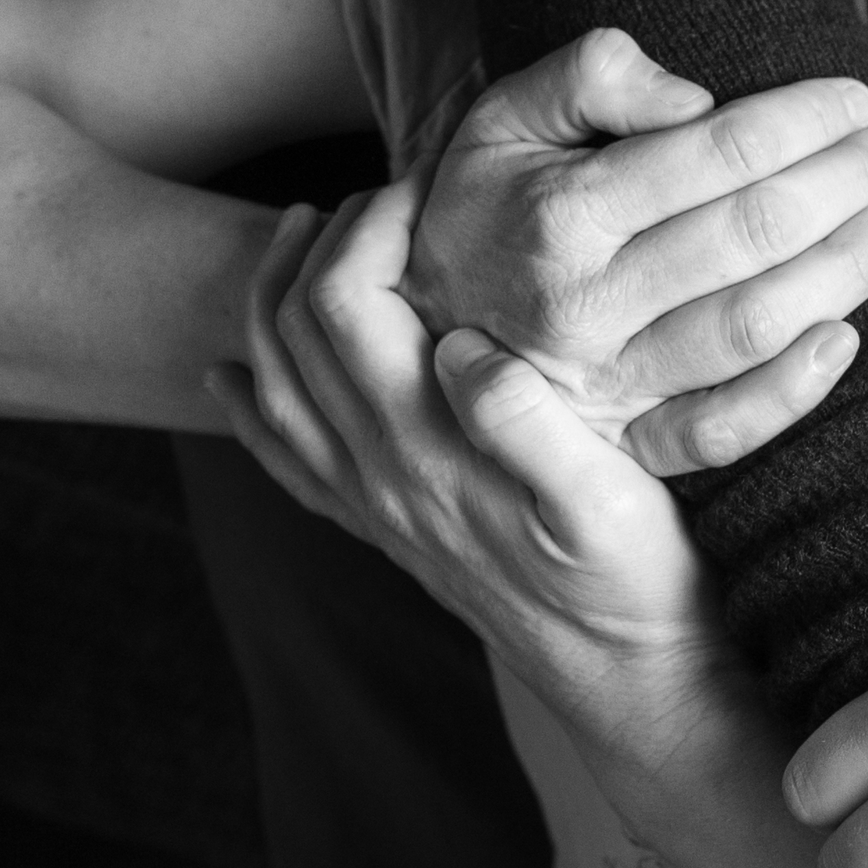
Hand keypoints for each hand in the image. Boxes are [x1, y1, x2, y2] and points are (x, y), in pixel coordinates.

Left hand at [213, 188, 732, 759]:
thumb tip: (457, 345)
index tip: (426, 183)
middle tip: (380, 190)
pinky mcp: (383, 532)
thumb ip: (527, 419)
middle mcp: (379, 476)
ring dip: (273, 299)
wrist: (628, 683)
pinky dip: (247, 411)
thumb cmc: (634, 582)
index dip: (370, 226)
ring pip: (274, 386)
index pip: (349, 304)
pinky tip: (233, 381)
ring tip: (302, 233)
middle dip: (321, 240)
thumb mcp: (606, 495)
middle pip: (294, 331)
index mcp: (428, 448)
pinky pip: (283, 464)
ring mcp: (372, 507)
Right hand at [402, 29, 867, 473]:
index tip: (853, 99)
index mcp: (559, 215)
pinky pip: (720, 432)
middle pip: (748, 239)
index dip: (799, 120)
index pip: (712, 156)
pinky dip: (793, 390)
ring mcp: (606, 385)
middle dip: (840, 185)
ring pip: (751, 329)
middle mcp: (582, 307)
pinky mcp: (626, 444)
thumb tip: (695, 99)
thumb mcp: (507, 113)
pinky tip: (845, 336)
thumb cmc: (493, 198)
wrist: (423, 318)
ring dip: (843, 272)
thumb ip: (591, 75)